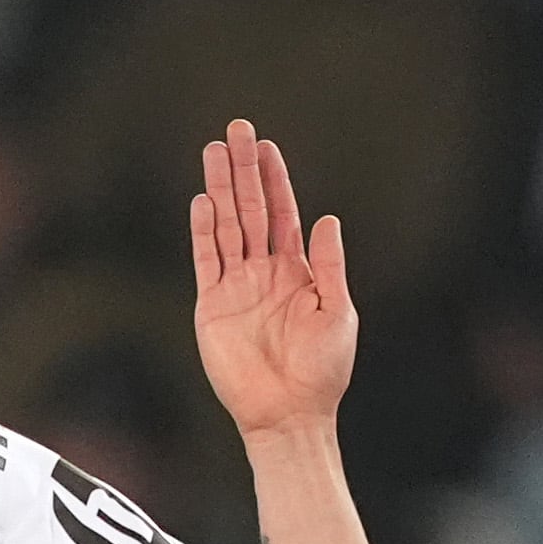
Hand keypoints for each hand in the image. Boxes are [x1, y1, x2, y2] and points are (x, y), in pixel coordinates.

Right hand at [191, 118, 352, 444]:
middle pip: (250, 209)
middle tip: (235, 129)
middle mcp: (263, 273)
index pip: (282, 213)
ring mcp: (236, 288)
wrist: (289, 414)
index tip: (265, 145)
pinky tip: (204, 201)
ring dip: (220, 188)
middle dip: (242, 169)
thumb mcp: (338, 312)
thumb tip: (326, 218)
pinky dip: (204, 231)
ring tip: (213, 151)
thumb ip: (329, 264)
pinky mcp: (212, 307)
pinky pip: (206, 261)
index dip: (274, 179)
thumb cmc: (322, 371)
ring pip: (225, 226)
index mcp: (296, 272)